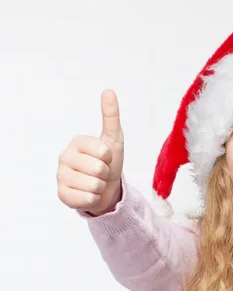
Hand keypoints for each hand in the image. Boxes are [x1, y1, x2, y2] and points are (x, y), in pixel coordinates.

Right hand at [57, 90, 124, 214]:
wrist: (106, 188)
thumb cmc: (109, 162)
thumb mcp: (114, 139)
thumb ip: (111, 116)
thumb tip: (109, 91)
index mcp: (77, 142)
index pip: (103, 152)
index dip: (109, 159)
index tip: (105, 158)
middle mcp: (64, 157)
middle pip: (98, 170)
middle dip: (105, 174)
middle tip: (101, 173)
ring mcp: (61, 176)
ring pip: (94, 186)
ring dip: (100, 187)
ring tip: (96, 183)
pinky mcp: (62, 195)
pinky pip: (87, 199)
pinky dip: (94, 199)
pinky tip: (88, 194)